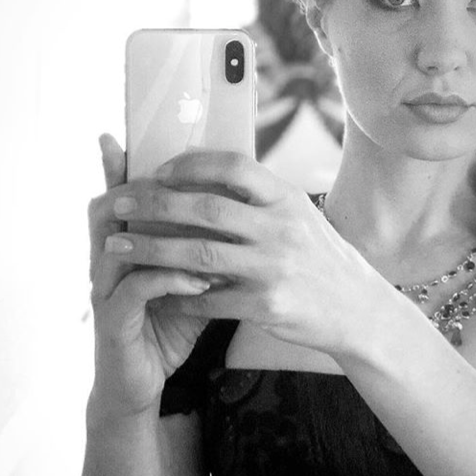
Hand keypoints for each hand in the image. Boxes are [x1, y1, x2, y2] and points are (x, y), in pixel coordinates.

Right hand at [89, 134, 212, 416]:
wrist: (140, 387)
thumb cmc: (164, 332)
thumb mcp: (186, 285)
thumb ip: (199, 251)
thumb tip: (234, 218)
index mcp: (121, 249)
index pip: (116, 198)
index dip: (113, 168)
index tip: (117, 136)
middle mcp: (105, 264)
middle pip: (105, 210)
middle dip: (137, 190)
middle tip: (173, 180)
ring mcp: (105, 292)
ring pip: (119, 245)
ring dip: (161, 235)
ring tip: (199, 232)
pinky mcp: (113, 321)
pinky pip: (137, 288)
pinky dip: (170, 280)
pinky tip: (200, 282)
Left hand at [104, 149, 376, 357]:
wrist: (358, 310)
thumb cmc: (318, 259)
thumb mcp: (298, 216)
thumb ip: (258, 197)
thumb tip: (205, 169)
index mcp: (286, 198)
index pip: (233, 166)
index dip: (190, 165)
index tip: (156, 171)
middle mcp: (280, 228)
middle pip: (206, 208)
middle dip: (154, 204)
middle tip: (118, 203)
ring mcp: (273, 268)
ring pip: (198, 254)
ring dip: (151, 248)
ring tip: (118, 245)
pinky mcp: (266, 305)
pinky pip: (209, 299)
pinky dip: (176, 294)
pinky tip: (151, 291)